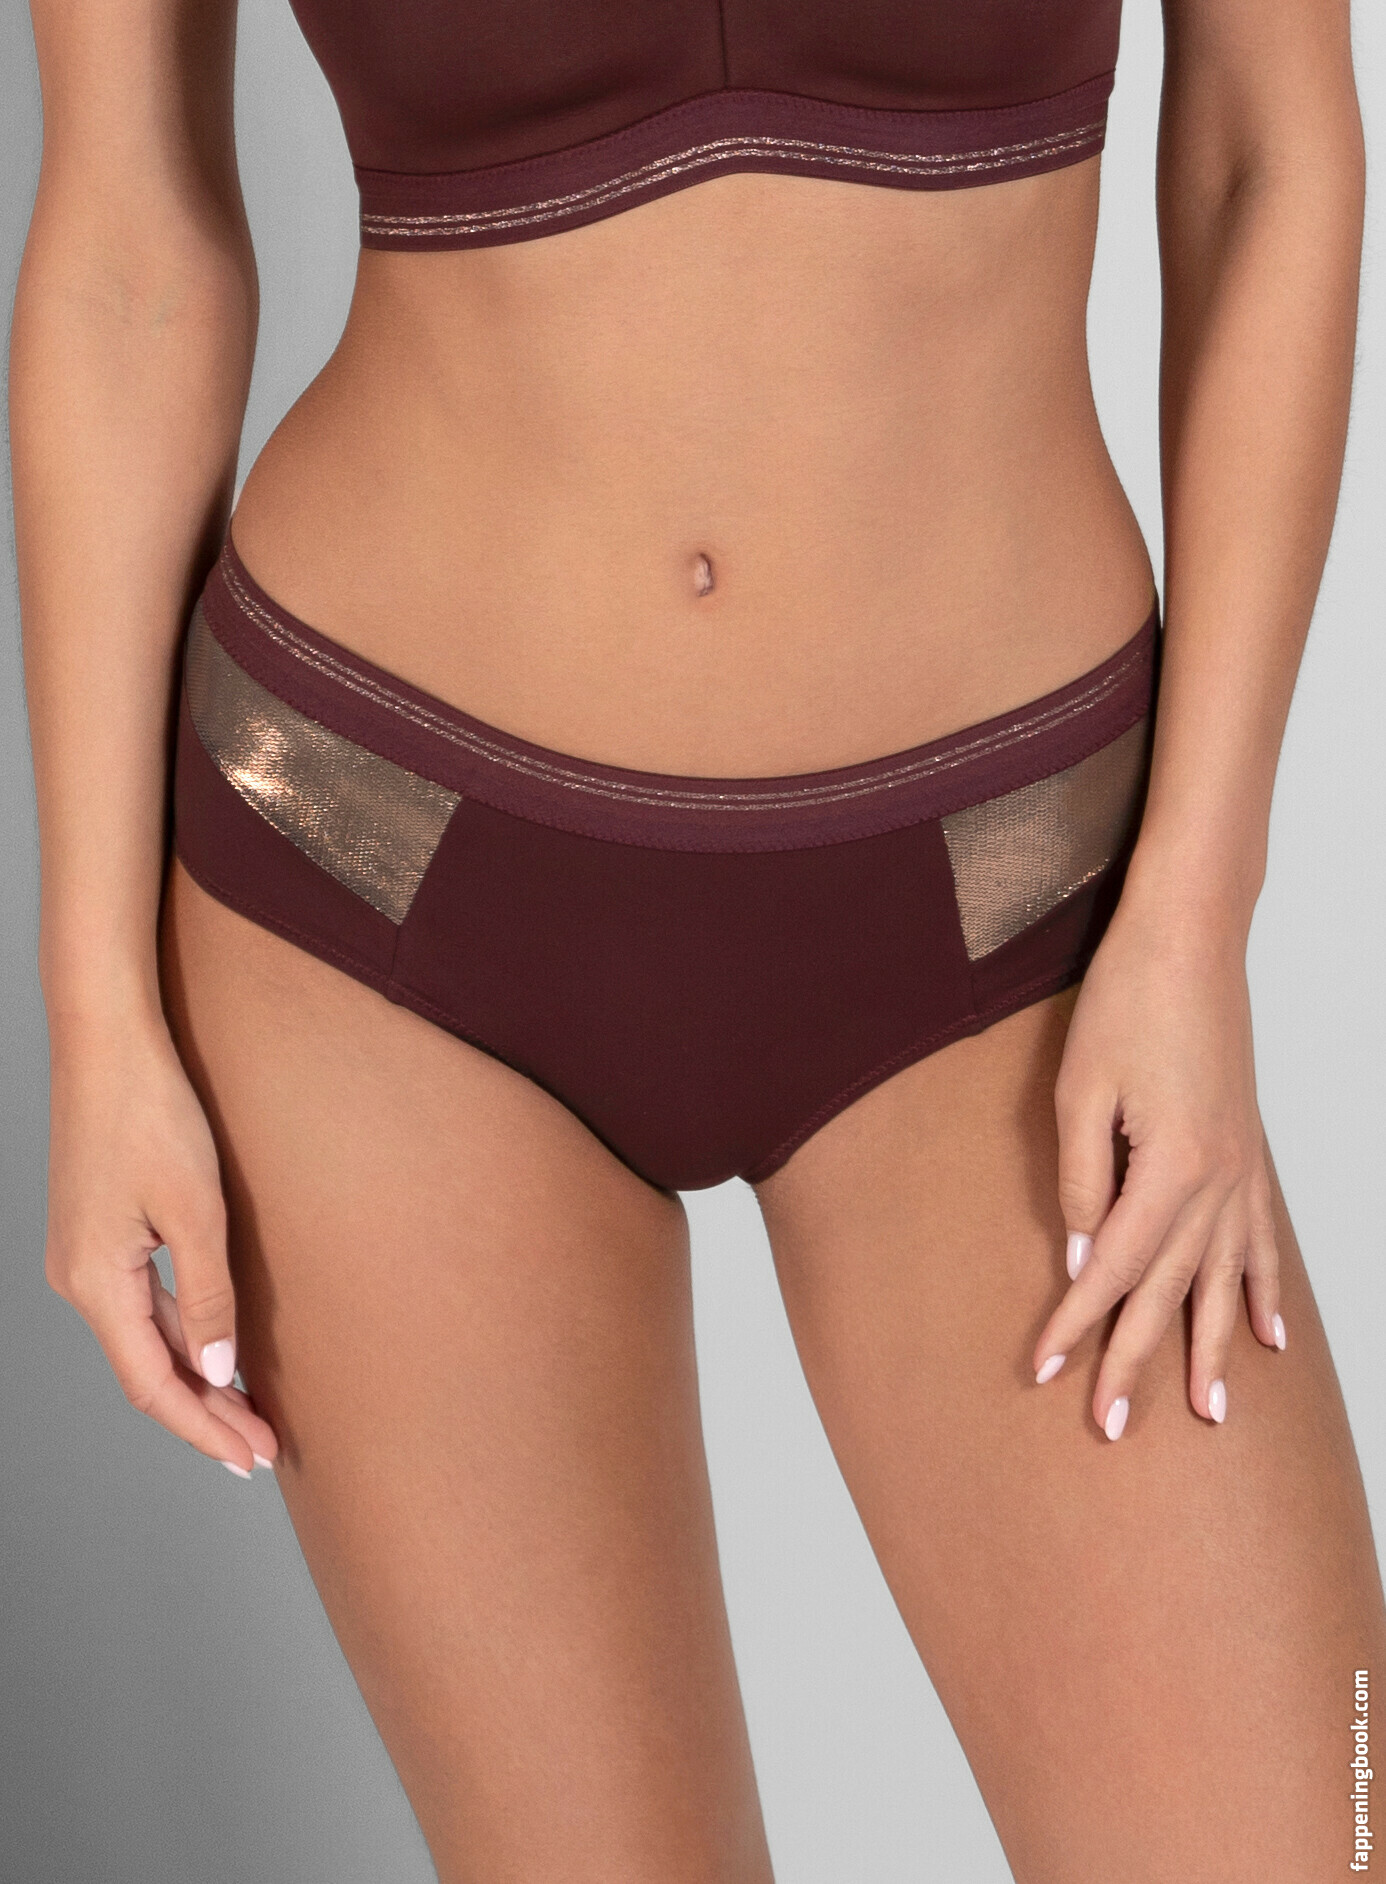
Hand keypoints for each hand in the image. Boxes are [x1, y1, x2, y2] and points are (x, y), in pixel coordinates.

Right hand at [43, 1009, 277, 1477]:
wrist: (110, 1045)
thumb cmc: (153, 1114)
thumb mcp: (197, 1211)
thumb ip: (208, 1296)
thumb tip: (218, 1369)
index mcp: (96, 1283)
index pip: (153, 1386)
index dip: (203, 1427)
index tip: (250, 1456)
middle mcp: (79, 1280)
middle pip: (146, 1371)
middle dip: (205, 1415)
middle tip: (261, 1448)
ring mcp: (84, 1257)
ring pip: (143, 1341)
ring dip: (194, 1379)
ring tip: (246, 1413)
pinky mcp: (98, 1233)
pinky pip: (140, 1306)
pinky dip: (178, 1337)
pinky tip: (212, 1351)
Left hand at [1032, 892, 1285, 1437]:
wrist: (1188, 942)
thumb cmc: (1124, 1004)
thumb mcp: (1078, 1090)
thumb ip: (1081, 1181)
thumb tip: (1083, 1256)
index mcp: (1171, 1168)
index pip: (1114, 1269)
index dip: (1075, 1325)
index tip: (1043, 1373)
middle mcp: (1218, 1182)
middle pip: (1171, 1292)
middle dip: (1138, 1361)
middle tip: (1112, 1427)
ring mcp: (1242, 1172)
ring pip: (1226, 1282)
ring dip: (1212, 1350)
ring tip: (1209, 1416)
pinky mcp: (1248, 1156)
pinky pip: (1263, 1244)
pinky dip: (1266, 1295)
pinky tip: (1271, 1339)